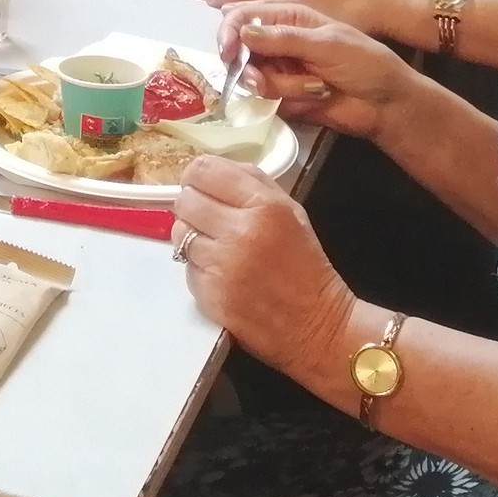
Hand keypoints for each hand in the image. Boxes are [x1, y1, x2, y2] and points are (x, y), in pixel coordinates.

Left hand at [172, 155, 358, 389]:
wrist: (317, 326)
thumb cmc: (305, 264)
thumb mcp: (290, 211)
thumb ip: (251, 182)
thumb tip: (209, 169)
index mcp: (263, 206)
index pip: (203, 171)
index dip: (196, 176)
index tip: (199, 185)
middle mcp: (239, 232)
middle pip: (185, 201)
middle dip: (193, 207)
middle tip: (209, 219)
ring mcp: (222, 266)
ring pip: (180, 235)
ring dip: (194, 239)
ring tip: (218, 248)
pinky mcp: (210, 296)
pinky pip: (187, 269)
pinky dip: (200, 269)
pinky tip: (222, 275)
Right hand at [212, 0, 425, 140]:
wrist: (387, 104)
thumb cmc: (366, 62)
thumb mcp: (329, 42)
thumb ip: (285, 38)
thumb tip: (242, 32)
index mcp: (290, 16)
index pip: (246, 15)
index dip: (230, 32)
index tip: (228, 53)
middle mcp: (279, 39)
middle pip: (240, 47)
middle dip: (249, 64)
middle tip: (259, 78)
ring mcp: (281, 67)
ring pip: (253, 74)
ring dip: (279, 83)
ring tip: (313, 86)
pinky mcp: (284, 94)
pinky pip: (267, 96)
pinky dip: (288, 97)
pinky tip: (313, 96)